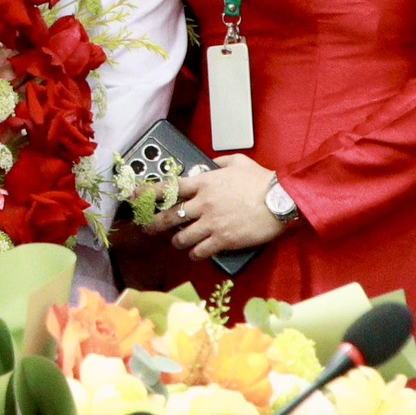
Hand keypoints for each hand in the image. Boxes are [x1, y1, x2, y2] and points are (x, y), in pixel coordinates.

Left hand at [145, 154, 287, 257]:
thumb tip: (213, 163)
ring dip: (177, 241)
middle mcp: (203, 203)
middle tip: (148, 227)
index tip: (134, 196)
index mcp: (204, 183)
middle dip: (154, 223)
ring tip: (176, 242)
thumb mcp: (239, 162)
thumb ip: (221, 162)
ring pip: (182, 236)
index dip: (148, 193)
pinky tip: (195, 253)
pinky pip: (201, 250)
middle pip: (169, 215)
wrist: (281, 199)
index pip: (168, 188)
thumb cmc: (263, 181)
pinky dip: (195, 253)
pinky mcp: (223, 239)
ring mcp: (212, 223)